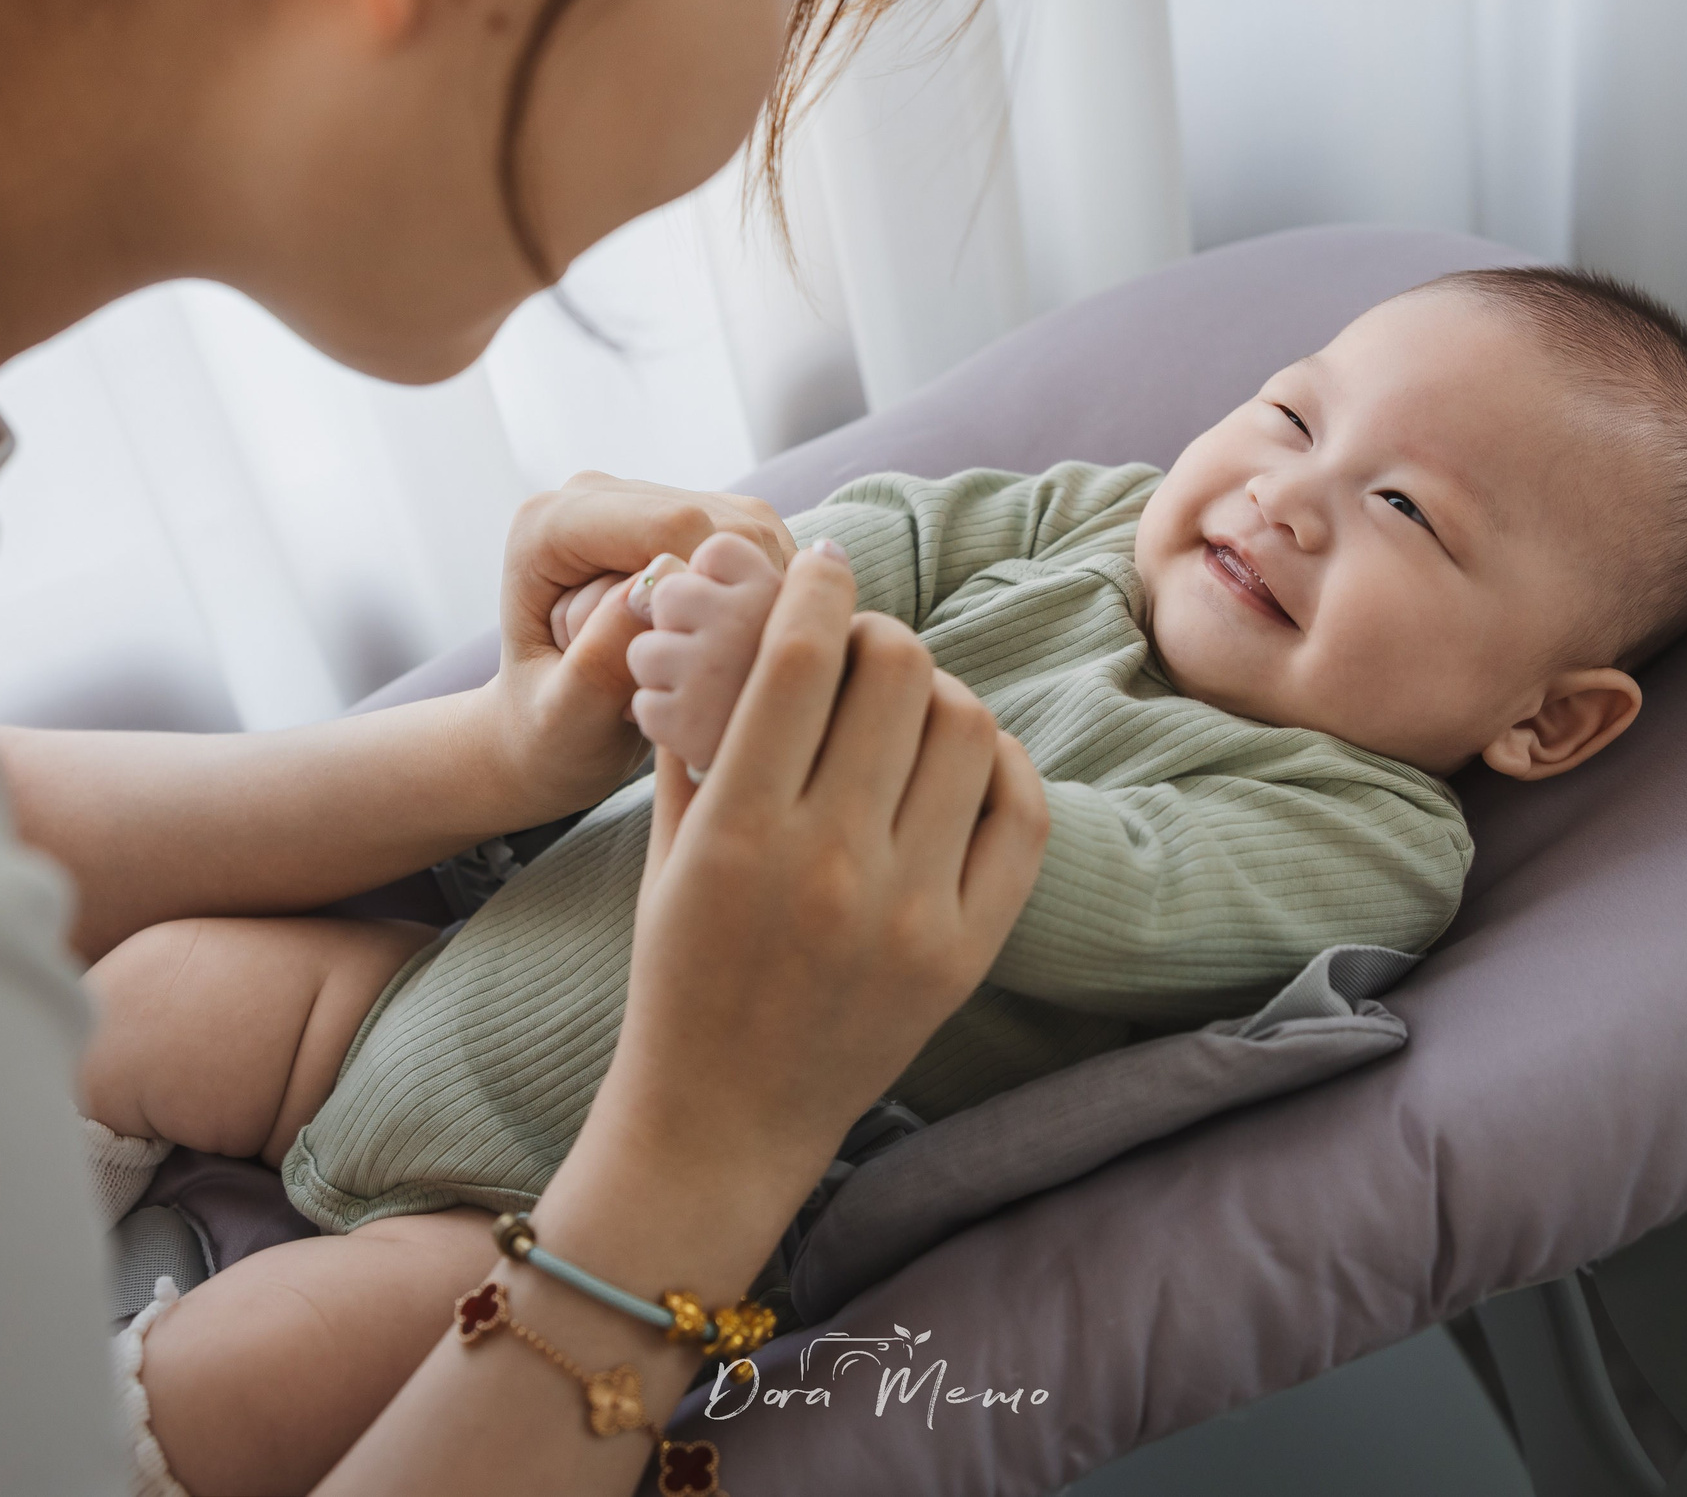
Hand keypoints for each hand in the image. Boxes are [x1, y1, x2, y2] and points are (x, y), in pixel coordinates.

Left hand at [489, 475, 792, 818]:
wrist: (551, 731)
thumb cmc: (549, 735)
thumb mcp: (561, 719)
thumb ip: (594, 665)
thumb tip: (646, 597)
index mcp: (548, 526)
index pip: (670, 524)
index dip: (710, 591)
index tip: (704, 666)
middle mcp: (596, 496)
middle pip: (717, 522)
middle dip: (725, 602)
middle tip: (689, 677)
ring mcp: (647, 503)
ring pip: (748, 535)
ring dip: (744, 605)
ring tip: (697, 667)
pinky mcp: (689, 523)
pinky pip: (757, 550)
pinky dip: (757, 602)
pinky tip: (724, 650)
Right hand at [590, 547, 1049, 1196]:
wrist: (723, 1121)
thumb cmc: (679, 975)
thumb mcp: (666, 851)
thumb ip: (695, 733)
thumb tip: (727, 618)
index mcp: (739, 830)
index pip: (800, 657)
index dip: (818, 588)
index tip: (824, 565)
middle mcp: (831, 864)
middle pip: (897, 671)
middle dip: (876, 634)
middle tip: (859, 648)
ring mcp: (911, 911)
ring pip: (966, 726)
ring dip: (935, 693)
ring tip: (904, 709)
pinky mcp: (968, 951)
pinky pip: (1019, 811)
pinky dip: (997, 764)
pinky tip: (960, 761)